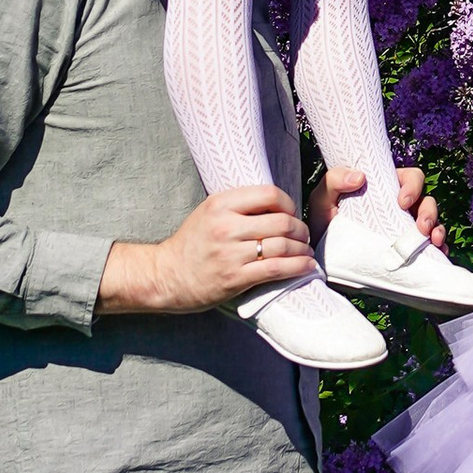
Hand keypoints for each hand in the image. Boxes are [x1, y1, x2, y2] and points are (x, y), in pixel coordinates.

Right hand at [100, 186, 309, 316]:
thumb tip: (278, 204)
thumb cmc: (192, 243)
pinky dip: (297, 267)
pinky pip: (276, 269)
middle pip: (281, 221)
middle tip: (304, 236)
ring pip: (282, 246)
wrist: (166, 276)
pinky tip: (306, 267)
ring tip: (306, 253)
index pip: (269, 195)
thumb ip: (239, 205)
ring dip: (302, 250)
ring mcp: (230, 253)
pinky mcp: (235, 278)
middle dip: (301, 230)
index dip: (289, 204)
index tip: (292, 214)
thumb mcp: (209, 212)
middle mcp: (226, 226)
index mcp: (220, 204)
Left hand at [311, 160, 444, 246]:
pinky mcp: (408, 250)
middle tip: (422, 227)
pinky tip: (439, 254)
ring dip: (438, 229)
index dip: (413, 185)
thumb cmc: (324, 225)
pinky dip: (439, 250)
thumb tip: (360, 177)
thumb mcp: (321, 200)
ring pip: (433, 222)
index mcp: (385, 190)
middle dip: (429, 211)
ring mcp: (406, 229)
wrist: (323, 262)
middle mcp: (400, 208)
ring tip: (433, 241)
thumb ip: (333, 181)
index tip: (402, 202)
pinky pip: (431, 248)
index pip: (409, 177)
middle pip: (426, 200)